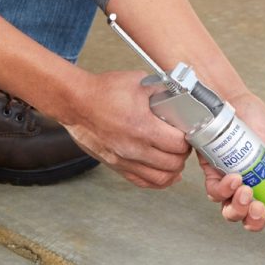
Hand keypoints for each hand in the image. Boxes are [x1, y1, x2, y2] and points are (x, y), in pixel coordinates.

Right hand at [64, 70, 190, 188]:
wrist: (76, 103)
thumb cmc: (103, 91)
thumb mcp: (138, 81)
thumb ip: (161, 89)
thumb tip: (178, 91)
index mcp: (142, 127)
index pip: (178, 144)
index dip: (188, 139)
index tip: (188, 134)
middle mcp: (134, 147)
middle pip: (173, 164)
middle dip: (183, 155)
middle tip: (184, 145)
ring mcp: (124, 159)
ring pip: (160, 178)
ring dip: (173, 170)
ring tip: (176, 159)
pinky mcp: (116, 165)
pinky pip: (142, 182)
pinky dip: (157, 181)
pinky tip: (164, 175)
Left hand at [198, 91, 264, 257]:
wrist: (229, 101)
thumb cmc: (255, 118)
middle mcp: (249, 189)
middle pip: (251, 221)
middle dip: (255, 221)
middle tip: (260, 208)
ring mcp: (230, 184)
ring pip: (231, 212)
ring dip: (239, 207)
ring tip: (245, 190)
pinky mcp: (212, 175)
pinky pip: (216, 193)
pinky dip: (224, 189)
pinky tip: (233, 177)